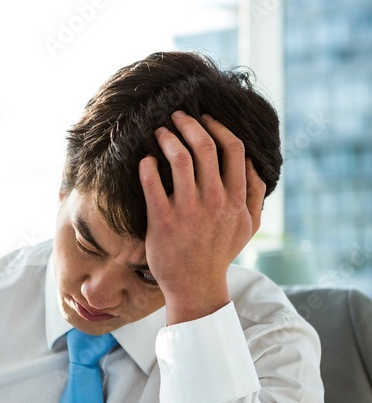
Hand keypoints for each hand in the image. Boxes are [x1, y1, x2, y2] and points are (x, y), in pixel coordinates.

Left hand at [139, 111, 266, 324]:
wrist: (195, 286)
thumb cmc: (219, 254)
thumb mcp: (248, 227)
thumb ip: (256, 196)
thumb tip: (257, 166)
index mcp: (237, 199)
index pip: (233, 150)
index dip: (218, 128)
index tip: (205, 119)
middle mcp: (215, 201)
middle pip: (206, 148)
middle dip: (190, 125)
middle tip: (176, 116)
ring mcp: (189, 211)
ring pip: (180, 160)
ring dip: (168, 139)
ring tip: (158, 132)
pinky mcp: (163, 221)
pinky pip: (153, 184)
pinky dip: (148, 166)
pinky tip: (145, 160)